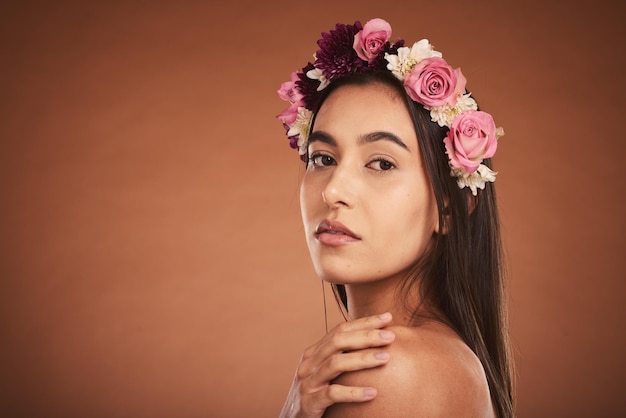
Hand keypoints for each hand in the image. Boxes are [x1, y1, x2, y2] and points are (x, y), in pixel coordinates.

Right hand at [279, 312, 395, 417]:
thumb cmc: (317, 394)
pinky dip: (353, 393)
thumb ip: (343, 358)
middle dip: (366, 336)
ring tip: (386, 357)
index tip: (387, 317)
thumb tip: (377, 345)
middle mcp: (309, 363)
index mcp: (315, 352)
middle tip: (391, 335)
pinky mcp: (309, 403)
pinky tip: (372, 393)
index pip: (340, 330)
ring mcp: (308, 382)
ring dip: (363, 358)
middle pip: (338, 341)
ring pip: (336, 364)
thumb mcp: (326, 373)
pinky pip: (332, 394)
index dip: (364, 322)